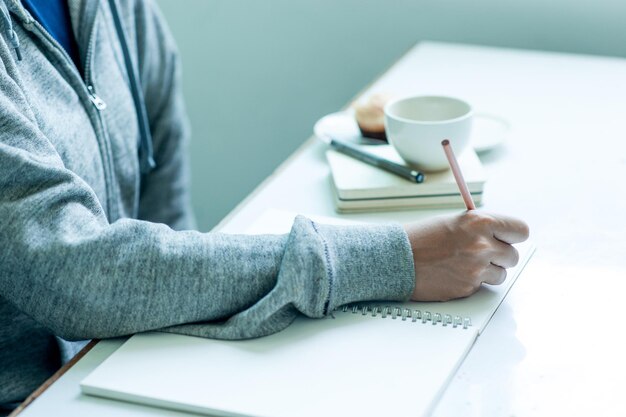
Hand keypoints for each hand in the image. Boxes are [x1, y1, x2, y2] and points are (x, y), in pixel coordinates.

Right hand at [403, 211, 528, 301]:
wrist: (397, 258)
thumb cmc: (420, 238)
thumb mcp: (455, 222)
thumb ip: (480, 228)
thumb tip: (501, 237)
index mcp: (480, 222)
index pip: (520, 230)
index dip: (513, 236)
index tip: (508, 238)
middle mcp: (482, 245)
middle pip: (513, 256)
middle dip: (500, 256)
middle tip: (482, 253)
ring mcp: (476, 269)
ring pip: (500, 274)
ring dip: (487, 271)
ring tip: (464, 264)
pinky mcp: (468, 287)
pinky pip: (481, 286)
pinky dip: (471, 281)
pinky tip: (453, 272)